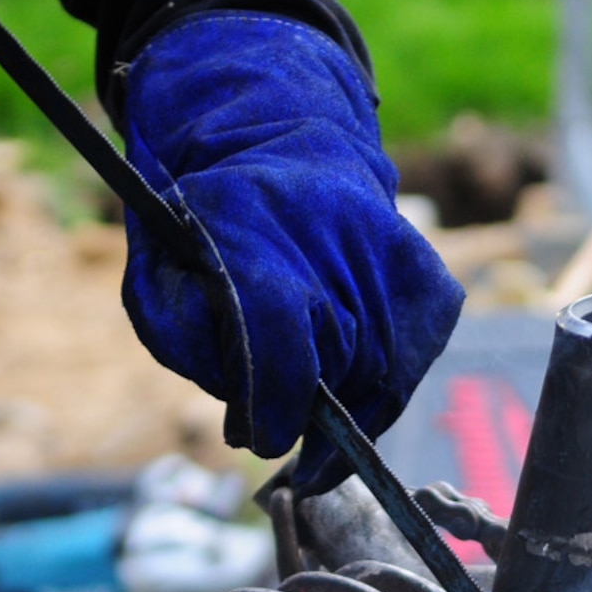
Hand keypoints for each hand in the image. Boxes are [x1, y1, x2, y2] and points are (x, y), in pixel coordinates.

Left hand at [120, 12, 463, 493]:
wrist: (280, 150)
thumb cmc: (210, 233)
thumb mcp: (162, 275)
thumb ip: (186, 342)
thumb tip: (245, 421)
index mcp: (249, 226)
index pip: (281, 339)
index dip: (274, 404)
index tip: (264, 441)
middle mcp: (334, 234)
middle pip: (339, 365)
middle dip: (310, 420)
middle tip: (283, 442)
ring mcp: (393, 254)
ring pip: (385, 374)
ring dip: (352, 417)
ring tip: (317, 436)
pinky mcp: (429, 278)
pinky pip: (414, 361)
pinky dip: (384, 391)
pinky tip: (352, 392)